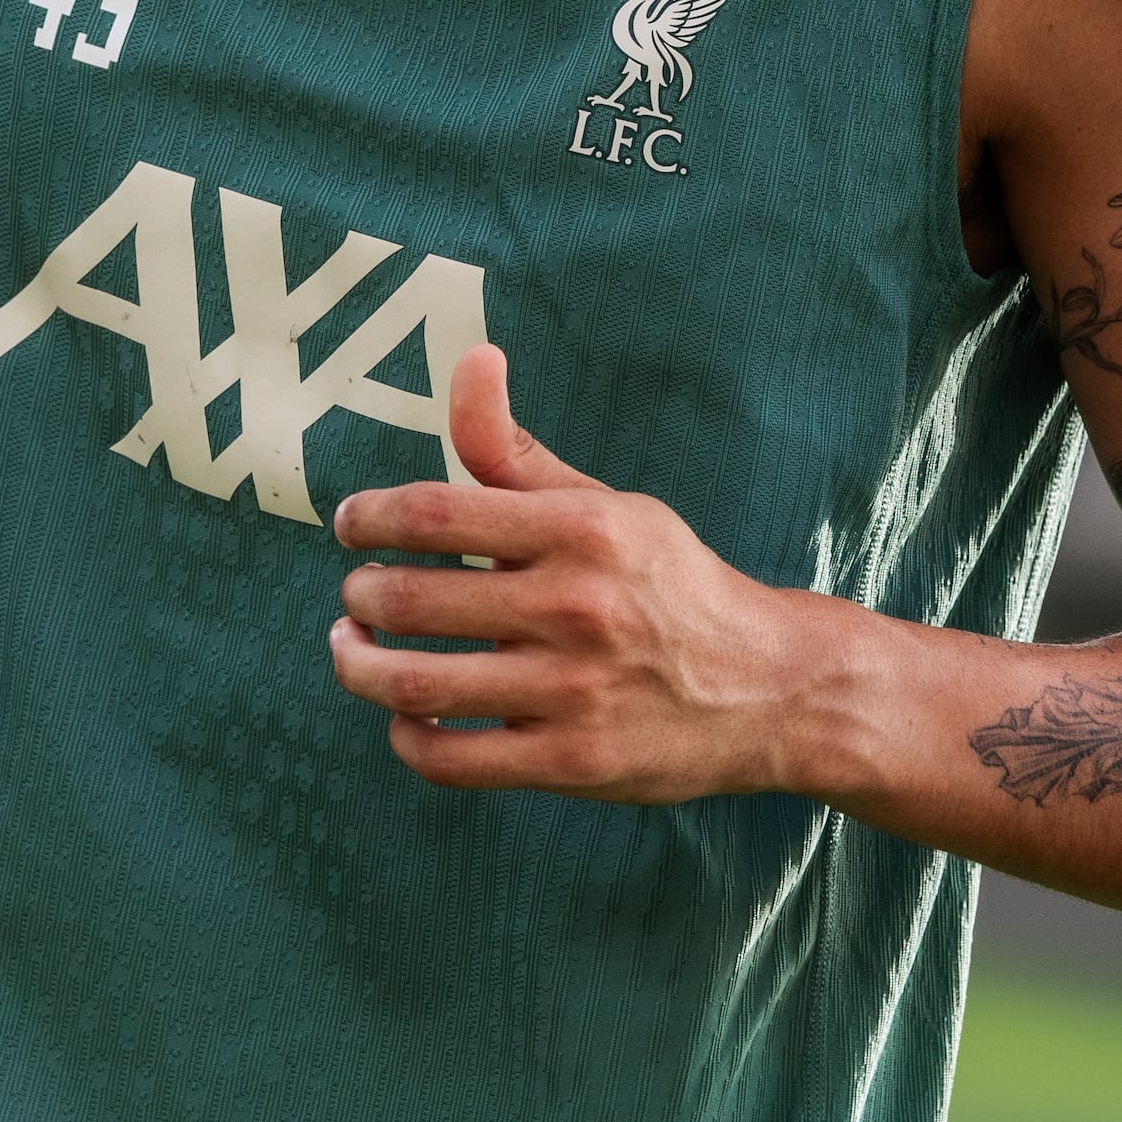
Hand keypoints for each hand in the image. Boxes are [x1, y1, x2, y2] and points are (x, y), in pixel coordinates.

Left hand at [326, 347, 844, 802]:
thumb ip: (518, 451)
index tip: (350, 526)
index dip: (368, 517)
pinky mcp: (573, 762)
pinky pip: (453, 760)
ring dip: (360, 666)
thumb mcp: (606, 506)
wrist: (772, 688)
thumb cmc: (670, 586)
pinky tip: (406, 718)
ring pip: (417, 686)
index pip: (433, 511)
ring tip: (352, 650)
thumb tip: (472, 359)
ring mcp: (573, 691)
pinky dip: (408, 738)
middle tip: (356, 593)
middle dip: (360, 594)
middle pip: (412, 599)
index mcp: (582, 529)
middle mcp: (575, 606)